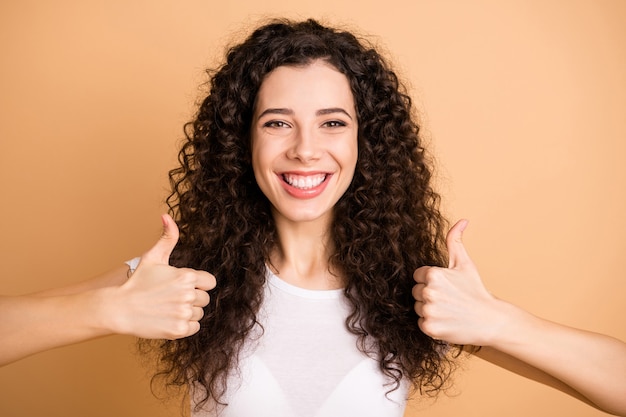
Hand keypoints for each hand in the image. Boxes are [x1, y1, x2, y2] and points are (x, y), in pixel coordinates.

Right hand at [105, 214, 215, 338]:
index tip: (183, 286)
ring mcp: (184, 313)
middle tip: (171, 298)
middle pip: (204, 299)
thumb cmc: (137, 282)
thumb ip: (167, 237)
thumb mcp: (153, 257)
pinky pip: (195, 327)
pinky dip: (185, 325)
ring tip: (168, 308)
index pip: (210, 282)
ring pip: (199, 314)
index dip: (198, 284)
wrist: (119, 309)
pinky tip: (169, 319)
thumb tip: (167, 216)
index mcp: (187, 276)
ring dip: (187, 312)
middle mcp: (188, 295)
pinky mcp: (179, 330)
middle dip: (191, 298)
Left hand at [412, 219, 504, 345]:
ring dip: (430, 310)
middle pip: (416, 292)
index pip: (418, 276)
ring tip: (449, 310)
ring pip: (418, 307)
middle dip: (429, 295)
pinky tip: (447, 321)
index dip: (431, 281)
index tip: (446, 287)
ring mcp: (428, 310)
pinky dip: (432, 324)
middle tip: (449, 300)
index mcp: (433, 274)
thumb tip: (462, 220)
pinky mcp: (429, 327)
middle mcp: (428, 291)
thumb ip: (455, 241)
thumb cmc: (476, 291)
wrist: (490, 320)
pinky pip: (421, 323)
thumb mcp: (465, 263)